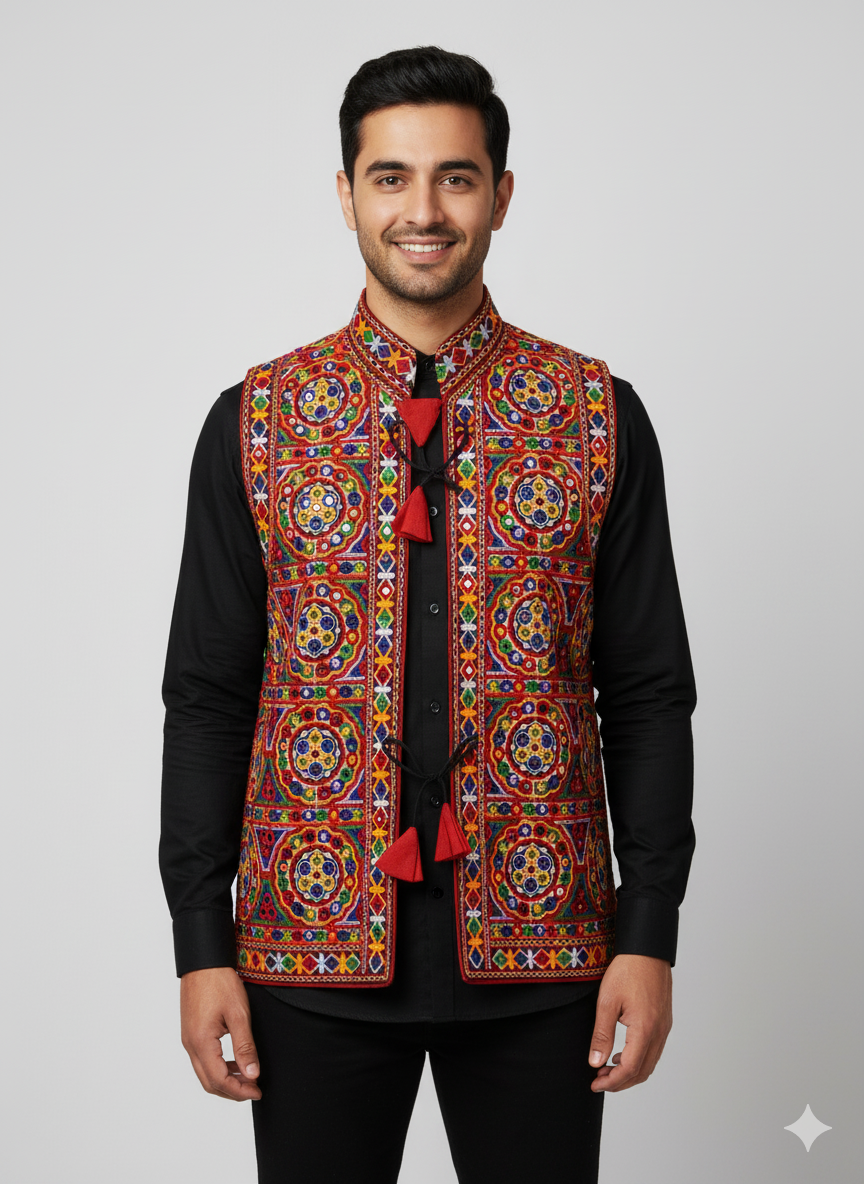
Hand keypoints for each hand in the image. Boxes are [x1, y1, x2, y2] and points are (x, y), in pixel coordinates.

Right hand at [180, 967, 261, 1101]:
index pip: (219, 1080)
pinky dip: (218, 1067)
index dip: (239, 1091)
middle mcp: (190, 1045)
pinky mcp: (190, 1032)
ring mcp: (188, 1039)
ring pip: (204, 1072)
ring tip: (247, 1078)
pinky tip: (234, 1062)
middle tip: (254, 1089)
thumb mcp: (238, 1014)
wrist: (203, 961)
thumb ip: (245, 1047)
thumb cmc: (220, 982)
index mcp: (201, 1042)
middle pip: (209, 1082)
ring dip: (225, 1080)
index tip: (257, 1091)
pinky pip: (202, 1060)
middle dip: (232, 1091)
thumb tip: (252, 1075)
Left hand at [588, 954, 672, 1092]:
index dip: (612, 1082)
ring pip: (650, 1063)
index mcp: (645, 1029)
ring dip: (630, 1072)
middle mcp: (659, 1032)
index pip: (631, 1068)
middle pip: (642, 1071)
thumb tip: (595, 1062)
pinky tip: (622, 1054)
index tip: (596, 1084)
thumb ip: (602, 1035)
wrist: (647, 950)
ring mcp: (664, 1027)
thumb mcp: (607, 1002)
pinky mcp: (664, 1022)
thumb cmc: (627, 970)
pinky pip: (654, 1050)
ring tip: (607, 1069)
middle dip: (620, 1082)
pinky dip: (639, 1060)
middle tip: (599, 1080)